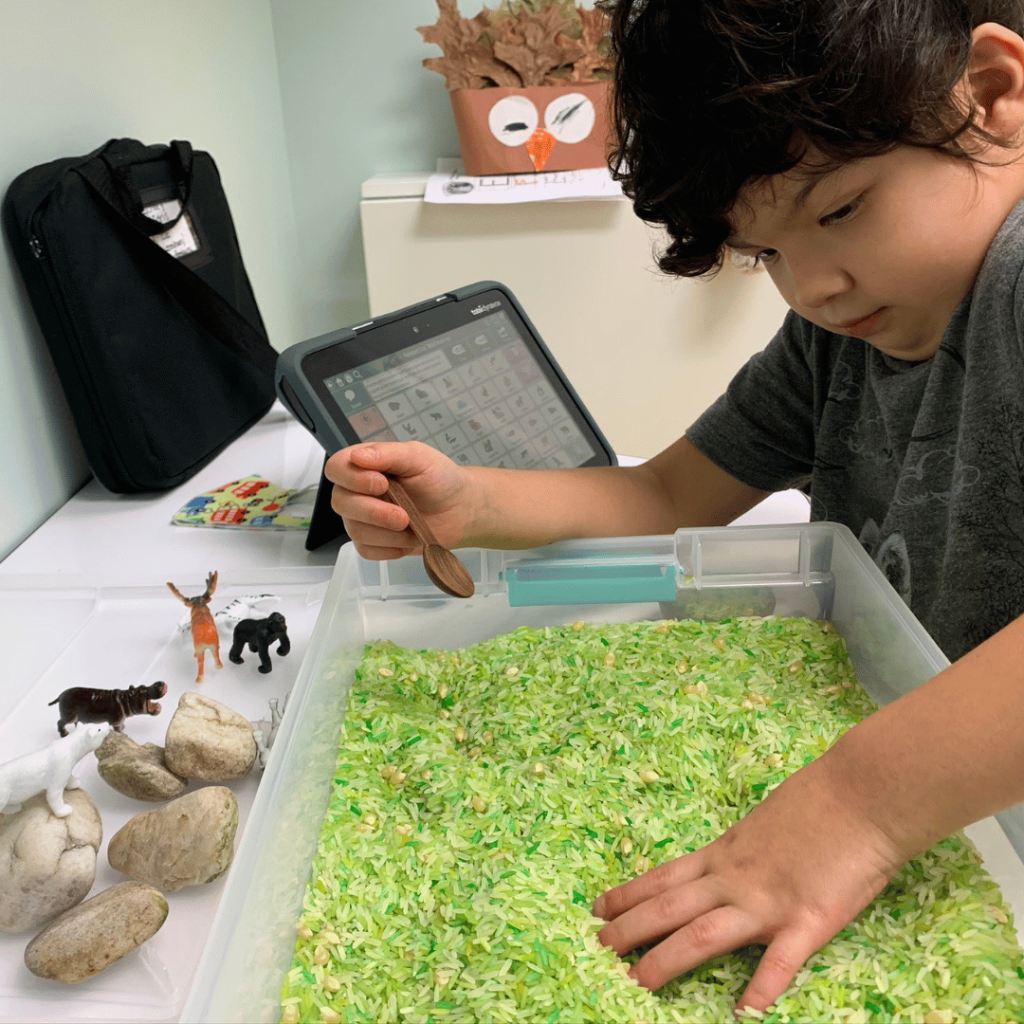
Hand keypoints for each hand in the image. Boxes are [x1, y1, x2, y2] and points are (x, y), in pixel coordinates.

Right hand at [325, 441, 471, 559]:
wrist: (460, 509)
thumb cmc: (440, 479)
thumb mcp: (419, 457)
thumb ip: (388, 454)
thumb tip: (358, 455)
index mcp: (365, 465)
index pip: (336, 468)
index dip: (351, 478)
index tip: (381, 483)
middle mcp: (358, 491)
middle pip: (340, 502)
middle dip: (373, 512)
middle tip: (403, 514)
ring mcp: (363, 518)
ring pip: (354, 529)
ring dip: (386, 531)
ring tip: (410, 524)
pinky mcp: (372, 542)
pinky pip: (366, 550)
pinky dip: (389, 547)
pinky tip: (406, 538)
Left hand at [592, 755, 904, 1013]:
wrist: (862, 793)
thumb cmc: (818, 799)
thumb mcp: (763, 821)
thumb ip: (742, 848)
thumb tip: (725, 861)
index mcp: (725, 853)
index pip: (664, 877)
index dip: (628, 895)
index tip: (595, 909)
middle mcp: (734, 878)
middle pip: (669, 907)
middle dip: (628, 931)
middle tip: (593, 949)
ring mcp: (768, 901)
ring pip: (703, 935)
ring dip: (665, 961)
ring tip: (635, 985)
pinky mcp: (810, 919)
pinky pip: (781, 961)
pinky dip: (762, 989)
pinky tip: (744, 1014)